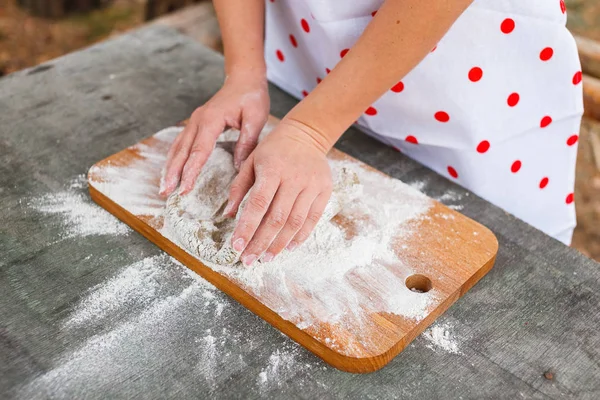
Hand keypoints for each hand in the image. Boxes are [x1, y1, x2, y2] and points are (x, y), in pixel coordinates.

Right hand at [160, 71, 268, 196]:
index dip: (190, 171)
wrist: (244, 79)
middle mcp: (198, 121)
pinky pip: (181, 143)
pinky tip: (171, 171)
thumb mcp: (256, 118)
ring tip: (164, 187)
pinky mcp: (197, 124)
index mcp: (211, 120)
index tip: (184, 188)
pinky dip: (174, 158)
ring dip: (169, 168)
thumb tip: (238, 167)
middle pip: (181, 151)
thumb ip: (247, 142)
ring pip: (177, 147)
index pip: (198, 151)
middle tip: (165, 192)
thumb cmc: (251, 97)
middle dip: (173, 173)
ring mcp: (195, 122)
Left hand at [223, 119, 332, 265]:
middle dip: (261, 243)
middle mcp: (293, 178)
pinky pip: (313, 219)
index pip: (258, 204)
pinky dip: (300, 236)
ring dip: (279, 244)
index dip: (247, 228)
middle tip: (248, 260)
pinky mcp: (324, 191)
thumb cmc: (273, 150)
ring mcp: (311, 185)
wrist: (307, 134)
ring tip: (266, 258)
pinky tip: (288, 247)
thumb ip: (239, 188)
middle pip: (276, 218)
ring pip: (295, 222)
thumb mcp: (251, 161)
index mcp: (272, 169)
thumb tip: (229, 215)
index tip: (237, 246)